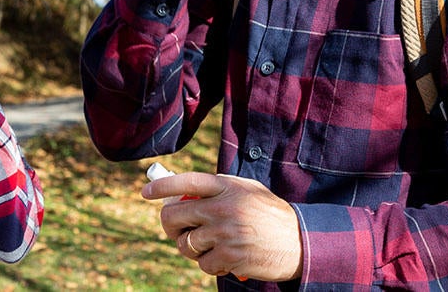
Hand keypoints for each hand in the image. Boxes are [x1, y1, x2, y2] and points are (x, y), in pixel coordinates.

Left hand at [143, 171, 303, 281]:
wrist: (301, 242)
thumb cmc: (271, 216)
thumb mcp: (248, 192)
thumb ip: (219, 190)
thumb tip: (182, 194)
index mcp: (226, 186)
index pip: (185, 182)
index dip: (162, 186)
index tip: (146, 192)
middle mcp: (223, 207)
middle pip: (173, 216)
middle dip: (170, 226)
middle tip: (178, 231)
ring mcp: (225, 233)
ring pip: (185, 244)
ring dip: (193, 249)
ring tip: (211, 247)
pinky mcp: (229, 256)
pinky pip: (202, 264)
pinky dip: (209, 265)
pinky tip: (225, 260)